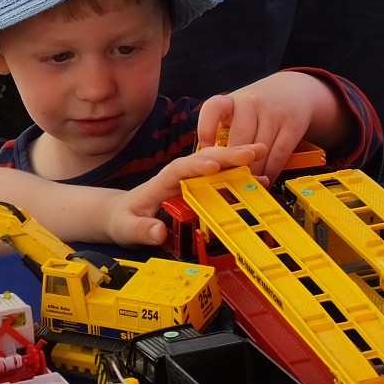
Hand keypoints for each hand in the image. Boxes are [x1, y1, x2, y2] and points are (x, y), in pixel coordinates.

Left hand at [106, 143, 267, 244]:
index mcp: (160, 183)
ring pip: (214, 166)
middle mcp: (177, 178)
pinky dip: (238, 178)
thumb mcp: (126, 228)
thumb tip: (157, 232)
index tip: (213, 166)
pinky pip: (219, 180)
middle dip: (226, 154)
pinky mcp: (197, 191)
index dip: (195, 166)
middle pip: (202, 160)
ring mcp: (188, 183)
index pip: (178, 169)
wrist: (121, 216)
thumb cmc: (122, 220)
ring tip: (261, 153)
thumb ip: (140, 230)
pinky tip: (258, 179)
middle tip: (253, 151)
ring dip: (237, 160)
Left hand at [196, 72, 343, 181]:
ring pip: (259, 149)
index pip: (213, 108)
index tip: (204, 152)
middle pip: (239, 137)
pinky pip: (279, 153)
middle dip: (233, 163)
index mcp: (231, 100)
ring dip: (253, 171)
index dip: (206, 131)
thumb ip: (221, 129)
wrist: (293, 89)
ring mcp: (273, 113)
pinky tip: (265, 180)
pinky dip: (271, 170)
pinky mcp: (292, 125)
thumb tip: (206, 162)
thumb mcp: (236, 109)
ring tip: (246, 186)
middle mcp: (251, 103)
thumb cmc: (256, 108)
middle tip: (227, 182)